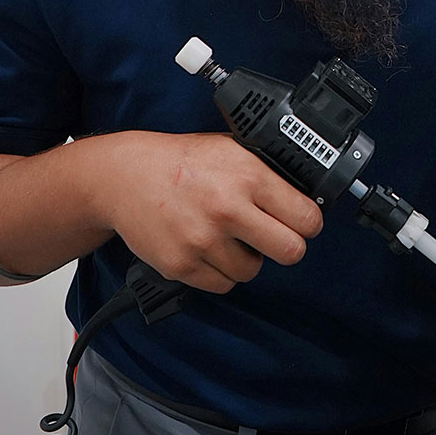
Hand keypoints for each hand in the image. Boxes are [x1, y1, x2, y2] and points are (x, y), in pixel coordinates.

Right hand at [97, 132, 323, 293]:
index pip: (306, 217)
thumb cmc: (183, 162)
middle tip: (277, 238)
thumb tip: (305, 194)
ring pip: (253, 271)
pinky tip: (210, 248)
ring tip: (231, 237)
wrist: (126, 176)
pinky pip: (222, 284)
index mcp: (248, 176)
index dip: (310, 223)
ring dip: (248, 259)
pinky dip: (221, 271)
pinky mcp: (181, 264)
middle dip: (288, 246)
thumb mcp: (232, 150)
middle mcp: (228, 208)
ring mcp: (204, 240)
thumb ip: (267, 173)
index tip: (304, 224)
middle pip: (291, 251)